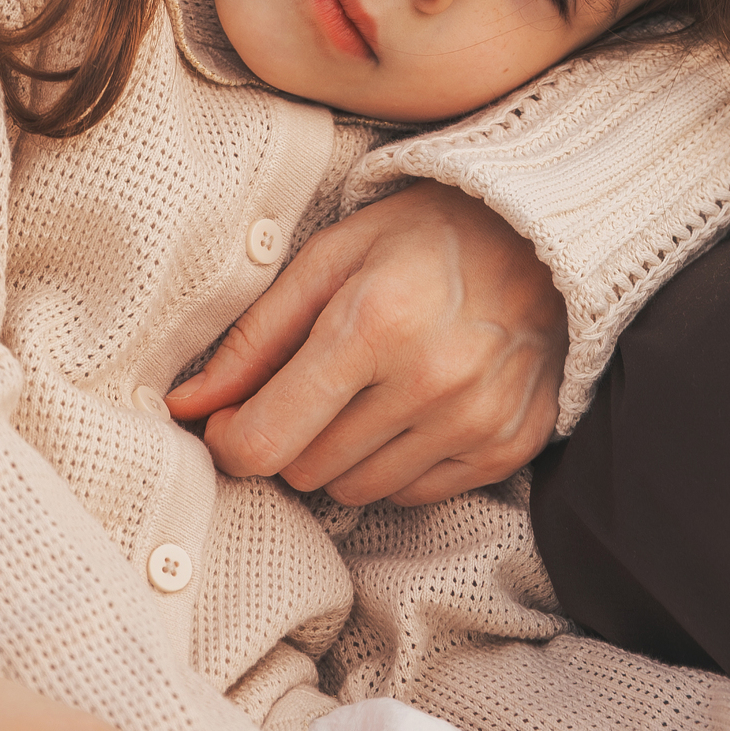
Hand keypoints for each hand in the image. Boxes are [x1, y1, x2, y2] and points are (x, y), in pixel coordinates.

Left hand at [163, 182, 567, 503]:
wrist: (543, 236)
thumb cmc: (422, 237)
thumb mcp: (329, 259)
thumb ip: (254, 338)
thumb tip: (186, 406)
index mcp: (372, 324)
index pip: (267, 439)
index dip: (230, 439)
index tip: (228, 418)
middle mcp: (430, 382)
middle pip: (306, 471)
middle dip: (288, 438)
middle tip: (306, 389)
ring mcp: (475, 422)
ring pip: (357, 491)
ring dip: (341, 455)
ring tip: (364, 392)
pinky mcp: (508, 447)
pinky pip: (416, 494)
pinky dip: (397, 463)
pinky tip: (411, 408)